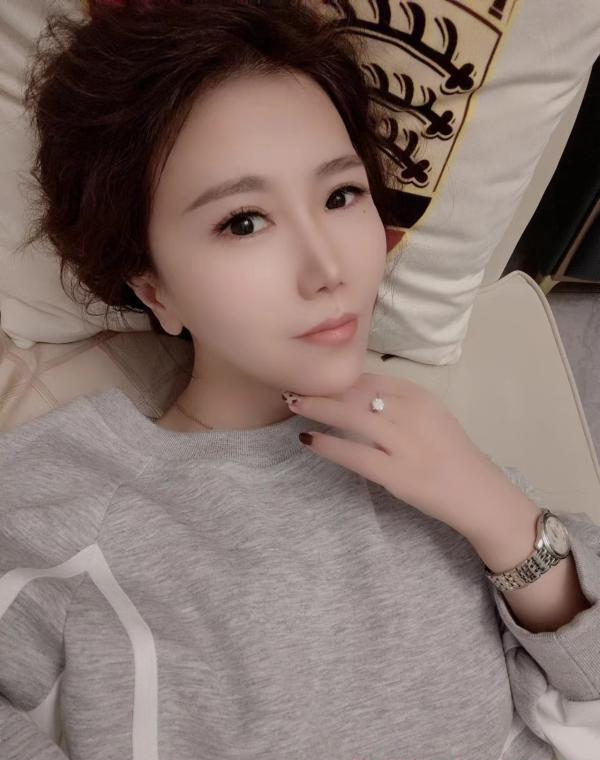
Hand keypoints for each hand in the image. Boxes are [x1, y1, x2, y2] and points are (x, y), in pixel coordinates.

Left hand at [284, 372, 505, 535]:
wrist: (477, 492)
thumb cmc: (450, 453)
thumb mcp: (430, 415)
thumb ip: (398, 402)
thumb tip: (355, 392)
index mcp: (419, 396)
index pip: (370, 378)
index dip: (339, 377)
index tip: (316, 376)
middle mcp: (410, 414)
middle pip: (356, 393)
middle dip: (321, 388)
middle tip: (294, 386)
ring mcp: (403, 444)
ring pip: (351, 417)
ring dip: (317, 408)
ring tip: (294, 405)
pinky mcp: (395, 474)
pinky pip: (353, 454)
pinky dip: (328, 444)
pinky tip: (309, 440)